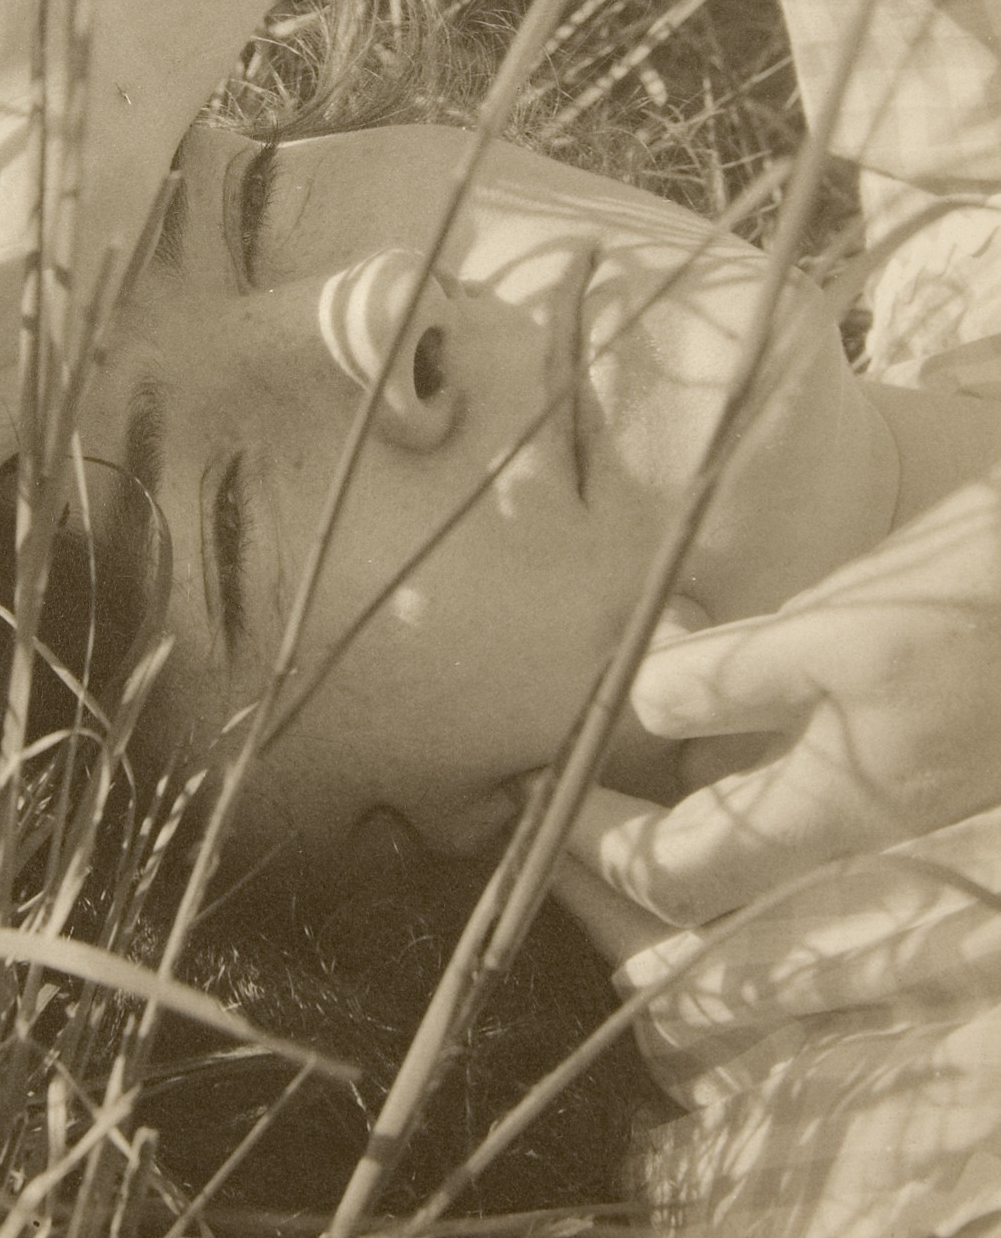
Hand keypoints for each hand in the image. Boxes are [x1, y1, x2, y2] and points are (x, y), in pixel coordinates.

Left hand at [565, 466, 1000, 925]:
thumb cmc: (982, 609)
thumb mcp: (847, 631)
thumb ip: (737, 675)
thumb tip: (640, 704)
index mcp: (832, 812)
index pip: (678, 875)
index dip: (596, 853)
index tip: (529, 807)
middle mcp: (849, 817)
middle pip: (705, 865)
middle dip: (617, 838)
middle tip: (542, 786)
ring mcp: (871, 779)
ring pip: (739, 807)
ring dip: (665, 775)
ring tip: (599, 710)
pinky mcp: (888, 725)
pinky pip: (780, 750)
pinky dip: (721, 713)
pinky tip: (696, 645)